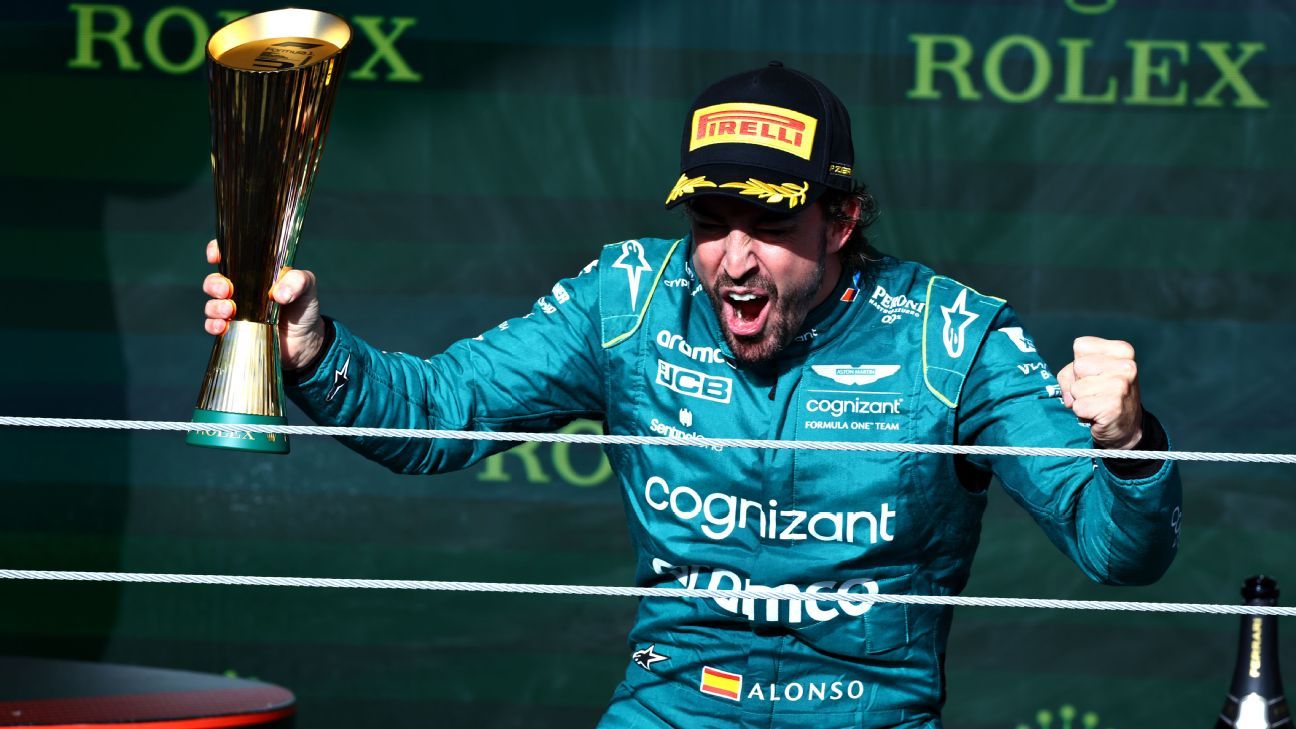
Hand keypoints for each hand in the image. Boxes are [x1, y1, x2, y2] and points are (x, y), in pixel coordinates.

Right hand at [202, 239, 326, 371]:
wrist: (305, 340)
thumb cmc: (303, 306)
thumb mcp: (307, 286)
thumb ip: (298, 281)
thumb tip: (279, 294)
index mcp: (254, 273)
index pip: (229, 256)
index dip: (217, 251)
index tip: (215, 256)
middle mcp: (240, 290)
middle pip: (214, 281)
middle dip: (214, 283)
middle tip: (226, 290)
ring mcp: (235, 311)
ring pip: (212, 304)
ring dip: (215, 306)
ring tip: (229, 310)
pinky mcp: (233, 331)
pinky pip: (214, 326)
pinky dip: (213, 325)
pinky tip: (222, 326)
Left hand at [1056, 336, 1143, 448]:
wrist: (1126, 427)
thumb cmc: (1104, 396)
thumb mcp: (1089, 374)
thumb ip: (1069, 373)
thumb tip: (1070, 395)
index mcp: (1122, 350)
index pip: (1080, 346)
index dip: (1079, 364)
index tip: (1095, 375)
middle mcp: (1126, 366)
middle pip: (1077, 366)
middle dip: (1079, 383)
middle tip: (1096, 393)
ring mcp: (1121, 386)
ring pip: (1076, 388)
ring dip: (1081, 400)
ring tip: (1097, 404)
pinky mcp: (1113, 407)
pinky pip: (1078, 406)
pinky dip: (1083, 413)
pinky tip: (1098, 415)